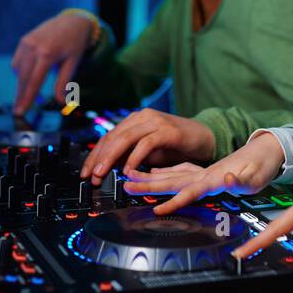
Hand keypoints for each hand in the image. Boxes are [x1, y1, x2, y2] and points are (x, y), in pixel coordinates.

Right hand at [10, 13, 93, 114]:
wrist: (72, 22)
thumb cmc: (75, 44)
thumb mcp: (73, 63)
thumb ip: (64, 83)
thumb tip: (61, 103)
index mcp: (47, 53)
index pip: (34, 81)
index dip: (27, 98)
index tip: (20, 111)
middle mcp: (33, 47)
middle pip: (23, 78)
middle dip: (21, 95)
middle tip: (20, 111)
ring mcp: (26, 42)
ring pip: (18, 71)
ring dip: (22, 84)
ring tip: (30, 94)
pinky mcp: (23, 41)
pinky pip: (18, 62)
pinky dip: (22, 72)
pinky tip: (30, 76)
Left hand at [80, 109, 214, 183]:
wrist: (205, 137)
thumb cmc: (176, 145)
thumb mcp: (148, 153)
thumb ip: (129, 156)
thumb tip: (107, 167)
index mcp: (135, 121)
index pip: (109, 137)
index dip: (95, 155)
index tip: (87, 172)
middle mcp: (142, 117)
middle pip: (113, 137)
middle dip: (99, 158)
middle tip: (91, 176)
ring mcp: (155, 121)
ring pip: (125, 138)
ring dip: (111, 157)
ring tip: (103, 173)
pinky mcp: (167, 130)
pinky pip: (146, 143)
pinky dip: (135, 157)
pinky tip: (128, 169)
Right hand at [121, 132, 286, 214]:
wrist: (269, 148)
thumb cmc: (263, 166)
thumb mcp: (256, 177)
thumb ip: (241, 180)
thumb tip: (229, 177)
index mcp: (215, 178)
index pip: (190, 191)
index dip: (174, 201)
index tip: (157, 209)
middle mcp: (205, 174)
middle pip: (173, 180)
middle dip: (150, 185)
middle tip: (127, 185)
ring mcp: (204, 170)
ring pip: (173, 174)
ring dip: (152, 177)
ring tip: (131, 177)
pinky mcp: (206, 169)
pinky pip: (180, 170)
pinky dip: (165, 171)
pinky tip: (155, 172)